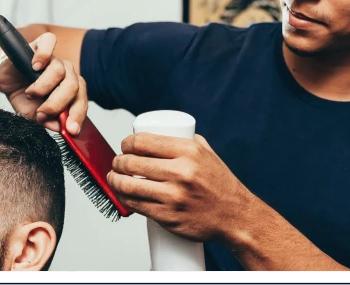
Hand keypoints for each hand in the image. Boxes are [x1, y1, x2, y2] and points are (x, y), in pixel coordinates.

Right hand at [0, 32, 87, 134]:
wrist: (3, 79)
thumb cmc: (21, 95)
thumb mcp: (32, 114)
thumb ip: (47, 120)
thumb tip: (59, 127)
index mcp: (69, 90)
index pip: (81, 100)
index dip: (78, 114)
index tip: (70, 129)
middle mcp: (66, 73)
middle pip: (73, 86)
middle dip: (58, 104)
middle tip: (42, 112)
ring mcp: (54, 58)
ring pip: (60, 71)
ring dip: (43, 87)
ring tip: (30, 93)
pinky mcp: (39, 45)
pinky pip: (49, 42)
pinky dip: (43, 55)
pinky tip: (35, 67)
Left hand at [108, 133, 254, 241]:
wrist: (235, 216)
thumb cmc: (220, 186)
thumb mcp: (208, 154)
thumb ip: (186, 141)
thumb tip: (163, 133)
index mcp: (189, 152)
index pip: (143, 142)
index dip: (127, 143)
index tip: (125, 146)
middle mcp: (181, 172)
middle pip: (132, 163)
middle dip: (118, 162)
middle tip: (118, 163)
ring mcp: (173, 196)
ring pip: (129, 186)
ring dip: (115, 180)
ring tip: (114, 178)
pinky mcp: (168, 216)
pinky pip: (136, 206)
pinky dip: (124, 199)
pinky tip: (122, 195)